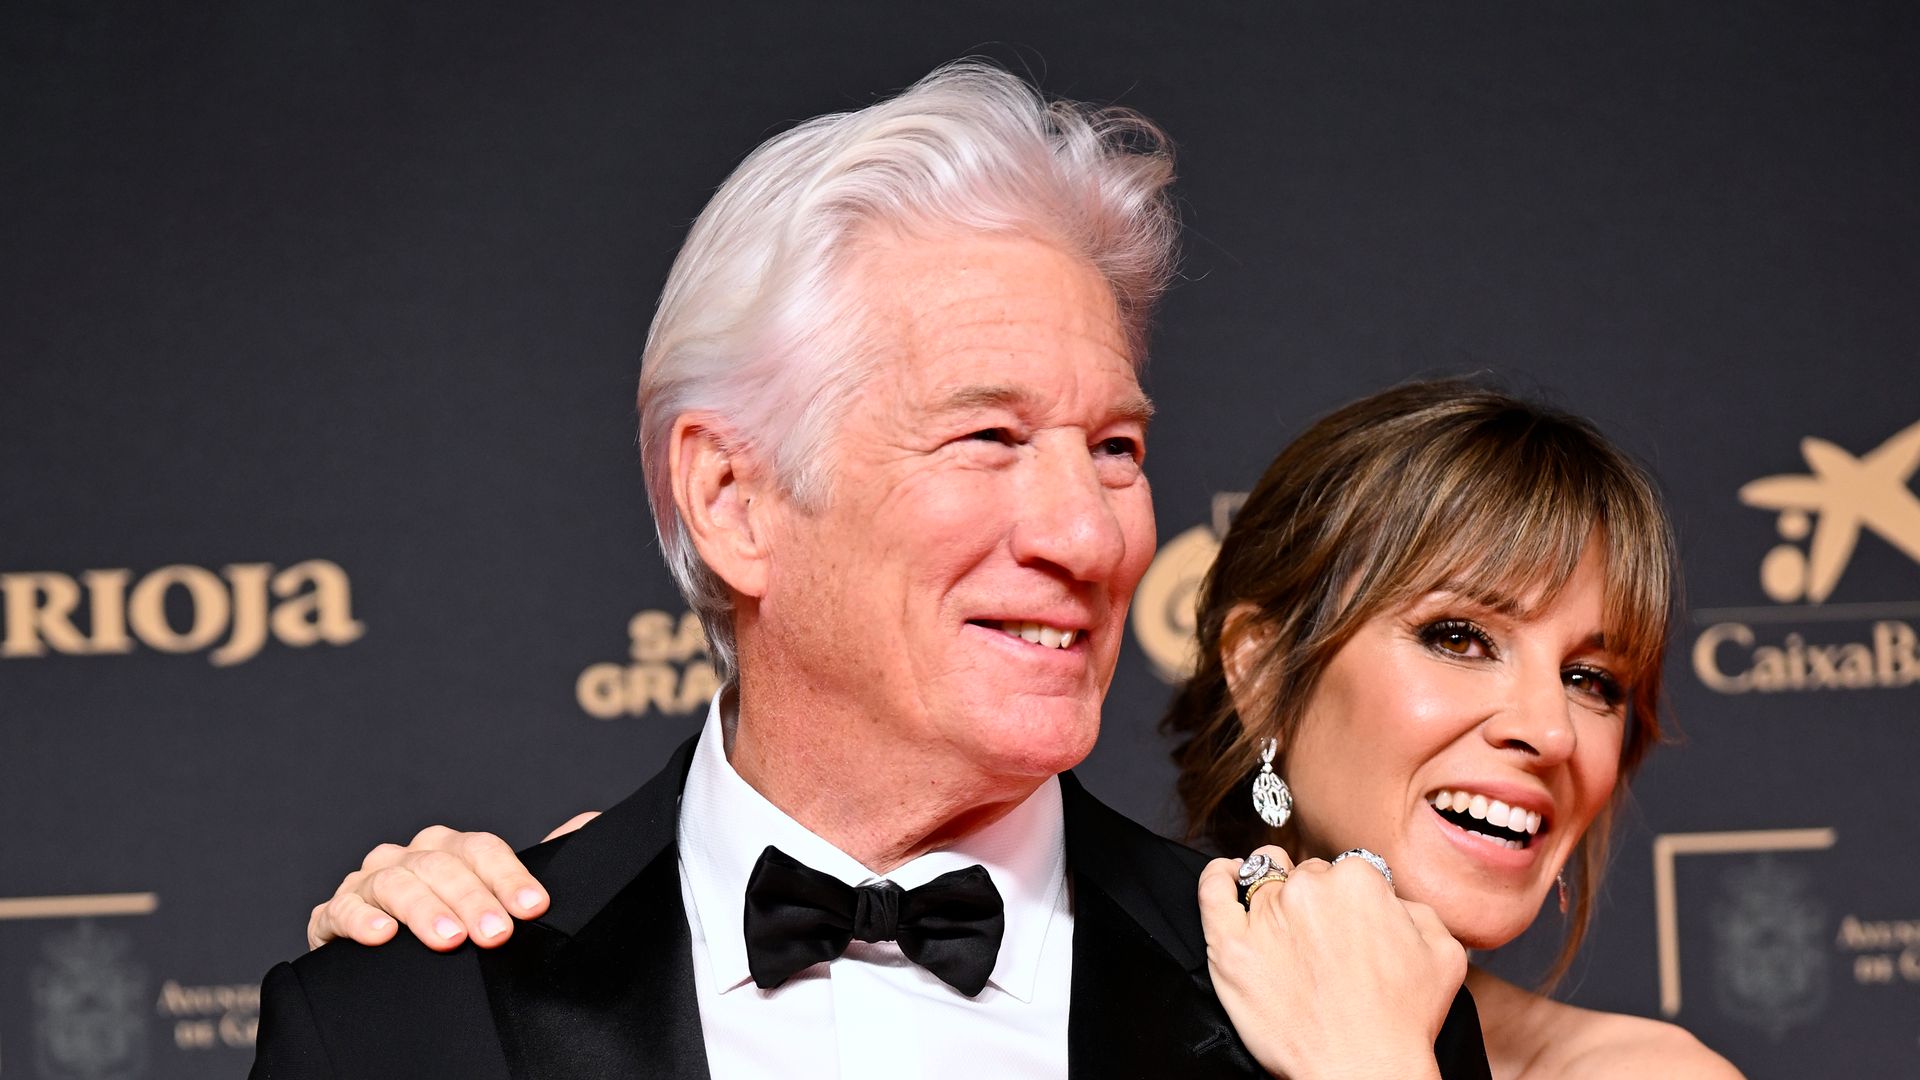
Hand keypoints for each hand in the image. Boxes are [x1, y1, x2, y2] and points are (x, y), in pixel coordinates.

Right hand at [306, 812, 599, 950]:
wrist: (384, 962)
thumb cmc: (450, 922)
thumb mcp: (496, 897)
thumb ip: (540, 863)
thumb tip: (593, 822)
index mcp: (451, 849)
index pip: (483, 850)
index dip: (509, 877)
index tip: (534, 908)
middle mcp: (410, 857)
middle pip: (442, 865)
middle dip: (473, 899)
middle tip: (496, 934)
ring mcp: (370, 882)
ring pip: (396, 882)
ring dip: (423, 909)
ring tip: (448, 938)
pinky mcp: (333, 914)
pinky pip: (341, 909)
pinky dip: (359, 920)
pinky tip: (381, 937)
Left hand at [1198, 845, 1466, 1079]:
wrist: (1363, 1070)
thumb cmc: (1403, 1021)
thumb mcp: (1442, 951)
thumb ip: (1414, 907)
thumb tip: (1390, 898)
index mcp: (1358, 880)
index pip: (1344, 871)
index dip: (1348, 901)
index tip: (1350, 927)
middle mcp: (1308, 888)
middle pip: (1304, 876)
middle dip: (1313, 902)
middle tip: (1323, 945)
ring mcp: (1265, 916)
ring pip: (1264, 885)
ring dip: (1273, 901)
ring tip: (1283, 932)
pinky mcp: (1231, 947)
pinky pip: (1213, 892)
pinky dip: (1219, 878)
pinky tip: (1227, 877)